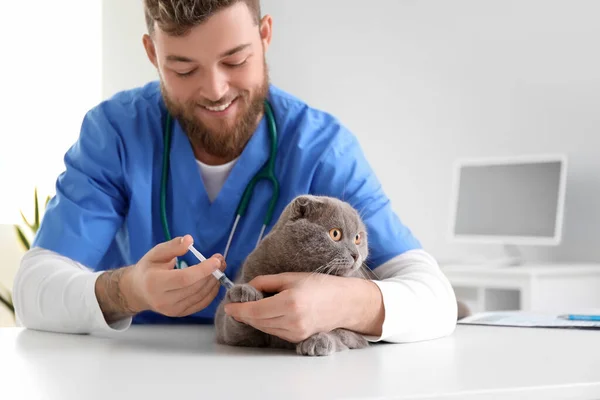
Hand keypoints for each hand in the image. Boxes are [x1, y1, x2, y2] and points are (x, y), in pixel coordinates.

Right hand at [122, 235, 224, 316]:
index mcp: (155, 283)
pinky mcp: (180, 314)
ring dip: (214, 281)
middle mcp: (163, 300)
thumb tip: (190, 240)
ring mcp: (172, 310)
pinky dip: (211, 292)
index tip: (216, 260)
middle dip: (212, 273)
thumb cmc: (148, 269)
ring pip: (200, 296)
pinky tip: (214, 280)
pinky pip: (201, 304)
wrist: (139, 291)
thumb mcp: (156, 253)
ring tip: (220, 267)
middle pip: (194, 287)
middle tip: (220, 260)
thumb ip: (173, 246)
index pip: (183, 278)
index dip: (203, 270)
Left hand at [223, 272, 346, 342]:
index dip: (238, 309)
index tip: (228, 305)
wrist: (344, 302)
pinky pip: (274, 331)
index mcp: (289, 303)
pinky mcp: (298, 339)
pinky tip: (266, 313)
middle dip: (244, 313)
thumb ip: (266, 282)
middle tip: (236, 304)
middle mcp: (292, 321)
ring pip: (264, 328)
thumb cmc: (320, 285)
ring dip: (254, 319)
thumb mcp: (290, 277)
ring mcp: (295, 333)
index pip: (255, 310)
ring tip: (250, 306)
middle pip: (257, 321)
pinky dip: (266, 323)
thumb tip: (247, 288)